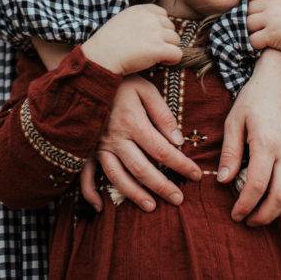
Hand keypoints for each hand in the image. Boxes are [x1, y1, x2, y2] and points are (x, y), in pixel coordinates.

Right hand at [79, 75, 201, 211]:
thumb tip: (178, 141)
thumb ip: (163, 114)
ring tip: (151, 206)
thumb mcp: (146, 89)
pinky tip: (100, 206)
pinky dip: (89, 192)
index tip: (195, 175)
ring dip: (133, 194)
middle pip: (142, 168)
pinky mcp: (85, 148)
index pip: (162, 150)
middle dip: (162, 186)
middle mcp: (115, 138)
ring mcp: (98, 145)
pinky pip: (84, 174)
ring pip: (116, 176)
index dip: (181, 164)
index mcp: (133, 123)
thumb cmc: (122, 81)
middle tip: (178, 199)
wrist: (87, 73)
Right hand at [82, 4, 181, 74]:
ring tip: (155, 57)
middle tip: (152, 49)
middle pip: (171, 27)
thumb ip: (137, 20)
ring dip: (168, 49)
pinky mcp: (159, 48)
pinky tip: (160, 63)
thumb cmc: (107, 44)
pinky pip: (177, 54)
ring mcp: (155, 33)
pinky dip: (172, 60)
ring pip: (176, 40)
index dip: (160, 27)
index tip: (151, 38)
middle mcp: (150, 18)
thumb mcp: (121, 21)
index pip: (162, 14)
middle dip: (165, 39)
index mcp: (140, 10)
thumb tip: (153, 29)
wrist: (101, 57)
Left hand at [218, 50, 280, 224]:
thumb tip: (224, 181)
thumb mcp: (235, 119)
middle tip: (247, 220)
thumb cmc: (256, 96)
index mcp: (267, 143)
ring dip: (279, 211)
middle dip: (263, 216)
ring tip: (261, 214)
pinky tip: (279, 201)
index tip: (235, 214)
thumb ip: (230, 152)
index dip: (245, 205)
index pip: (257, 185)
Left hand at [246, 0, 280, 53]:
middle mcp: (272, 6)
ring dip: (253, 31)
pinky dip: (256, 44)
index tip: (258, 12)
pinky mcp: (270, 35)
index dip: (252, 2)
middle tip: (260, 27)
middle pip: (248, 9)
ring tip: (263, 36)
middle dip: (252, 18)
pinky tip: (265, 46)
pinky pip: (253, 39)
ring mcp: (270, 20)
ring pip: (248, 24)